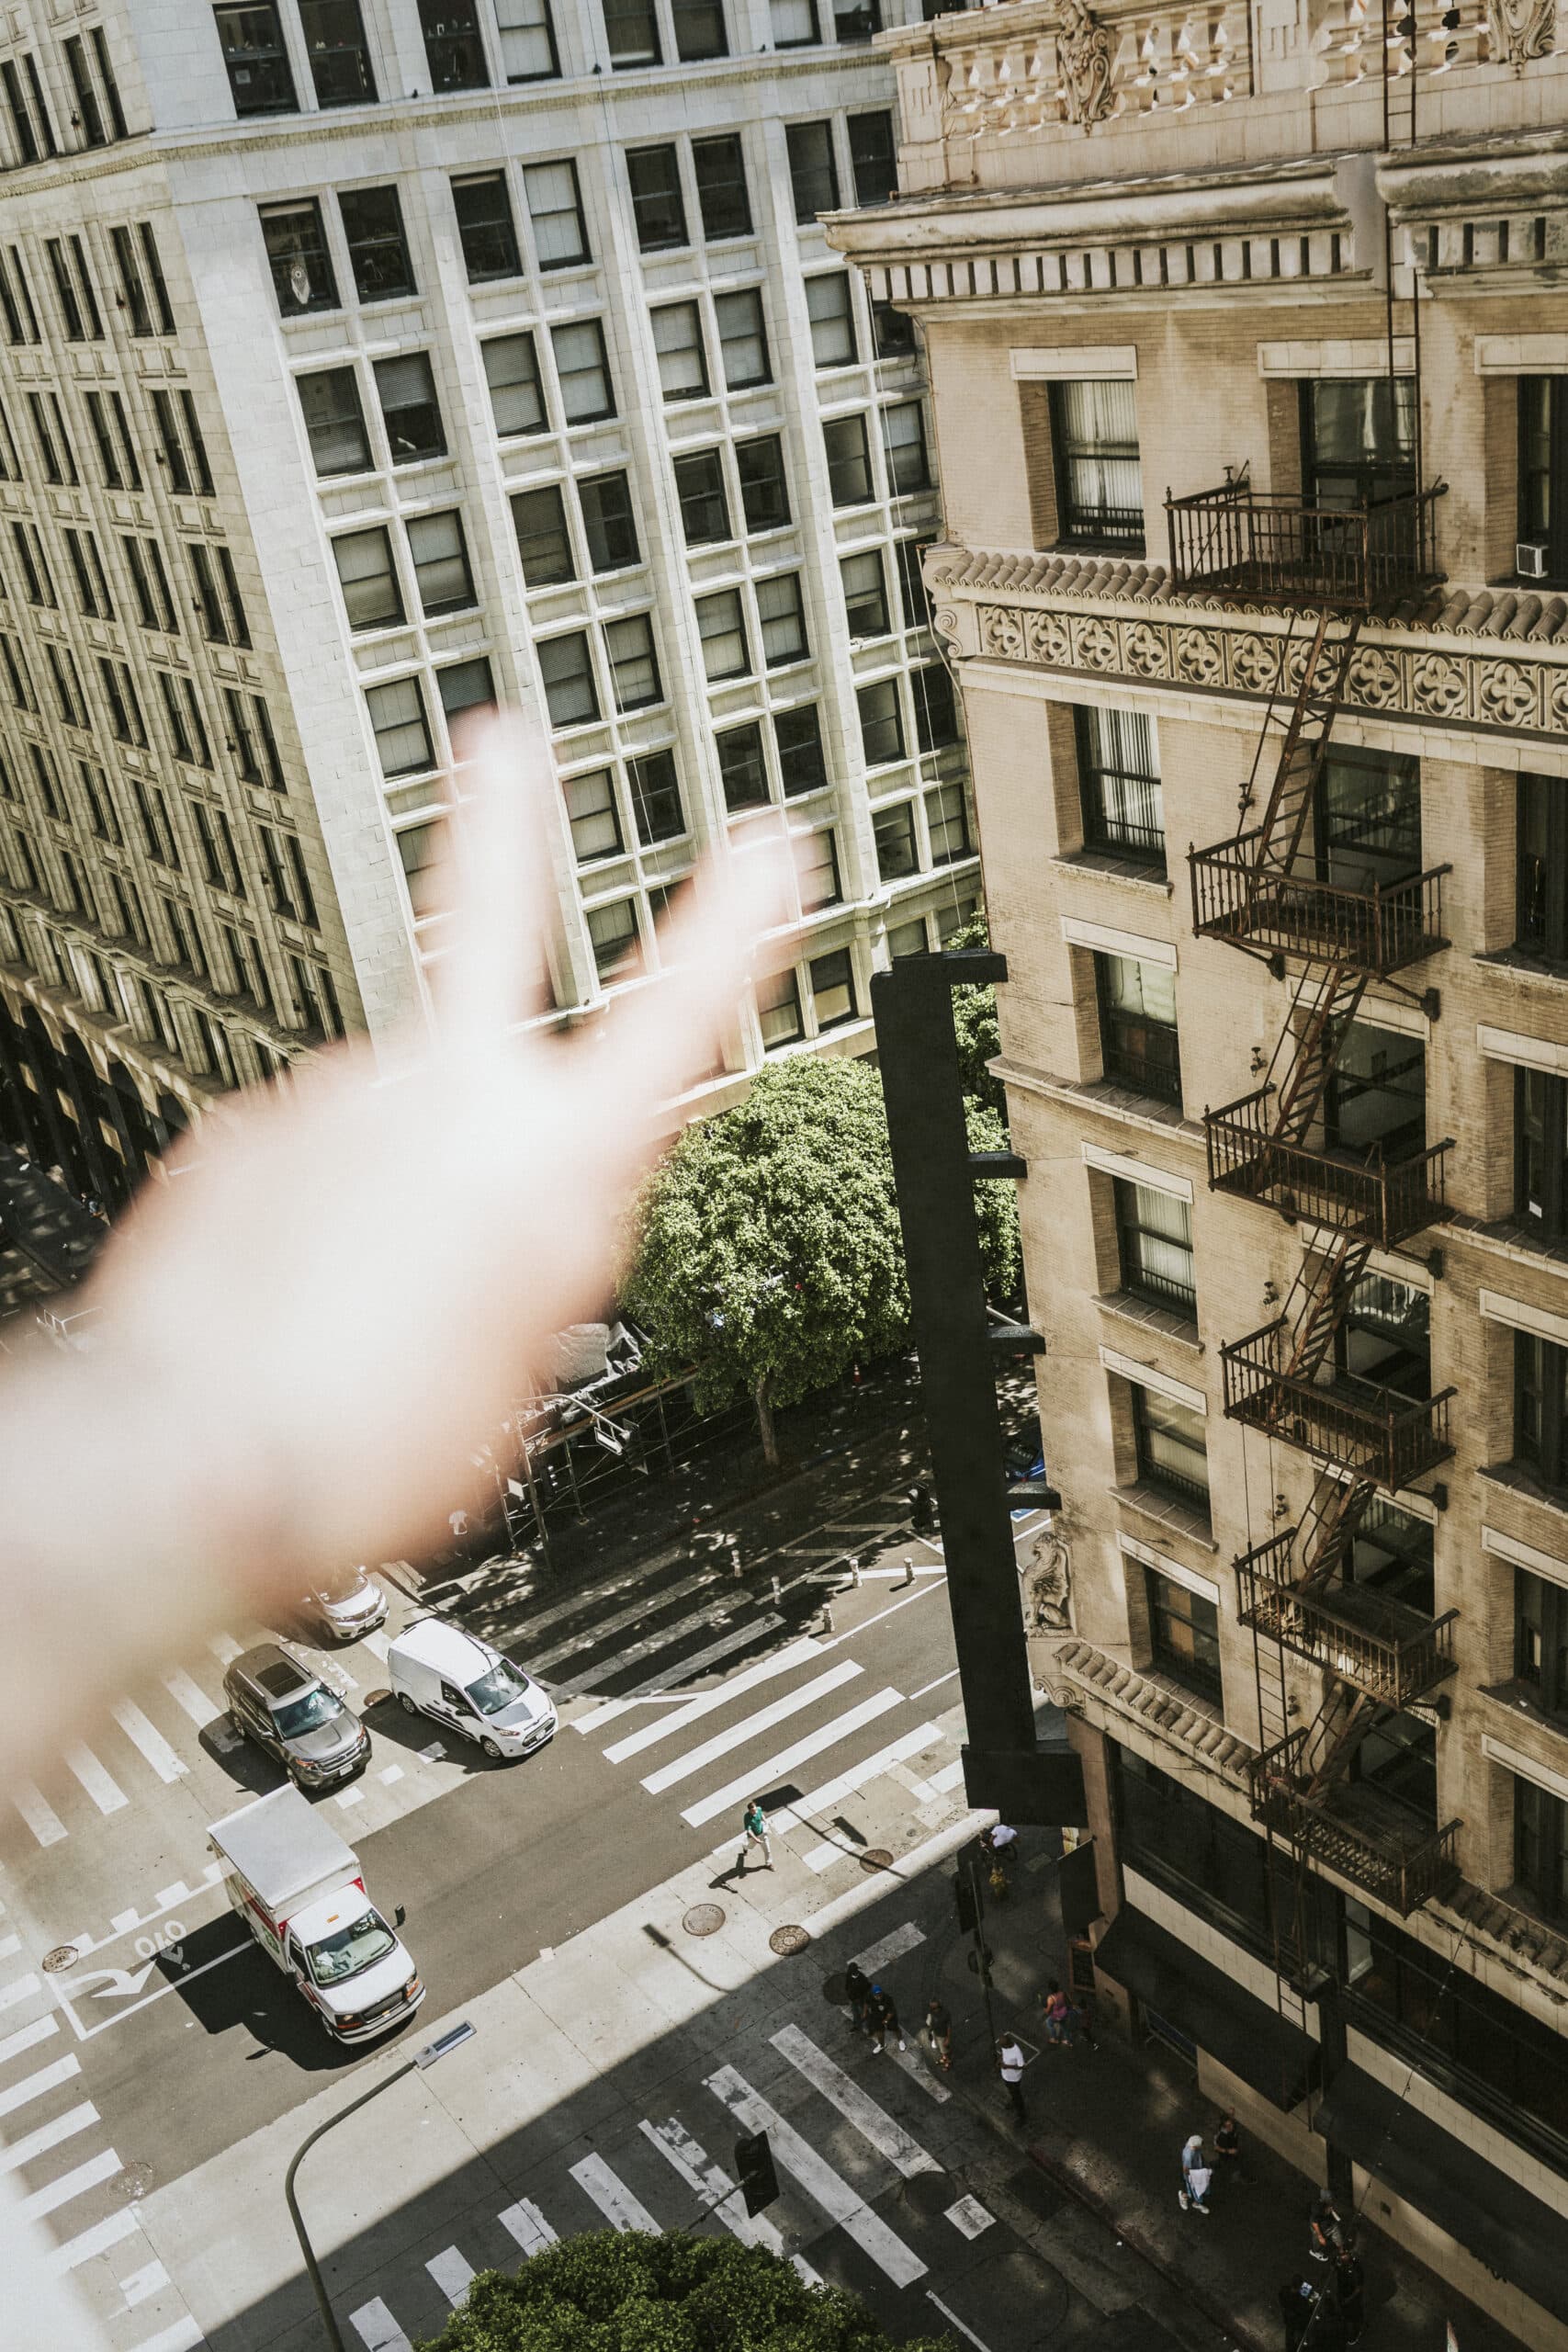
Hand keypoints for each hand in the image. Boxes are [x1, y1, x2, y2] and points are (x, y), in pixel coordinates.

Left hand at [1, 713, 790, 1769]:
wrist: (200, 1461)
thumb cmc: (374, 1443)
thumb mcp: (525, 1377)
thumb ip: (537, 1274)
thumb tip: (512, 1238)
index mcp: (555, 1166)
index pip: (677, 1016)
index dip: (736, 923)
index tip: (768, 841)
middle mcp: (445, 1100)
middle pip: (485, 921)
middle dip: (505, 822)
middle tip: (504, 741)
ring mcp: (334, 1101)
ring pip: (392, 1102)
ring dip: (395, 1170)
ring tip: (367, 1301)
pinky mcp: (246, 1136)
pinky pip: (309, 1157)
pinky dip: (318, 1210)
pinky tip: (303, 1291)